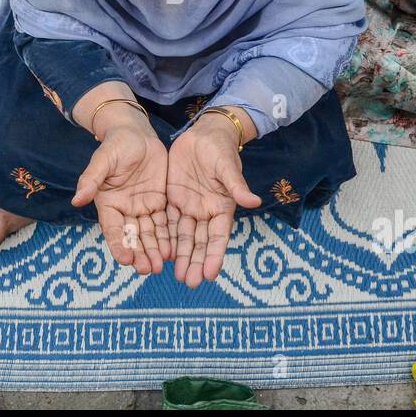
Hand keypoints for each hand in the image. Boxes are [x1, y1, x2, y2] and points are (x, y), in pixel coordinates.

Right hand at [72, 108, 170, 275]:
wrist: (136, 132)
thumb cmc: (116, 145)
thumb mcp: (103, 160)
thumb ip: (91, 179)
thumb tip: (76, 199)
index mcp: (108, 204)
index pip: (112, 229)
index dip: (118, 244)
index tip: (125, 260)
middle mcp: (125, 210)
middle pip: (133, 236)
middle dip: (140, 254)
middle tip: (148, 270)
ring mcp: (142, 207)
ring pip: (149, 234)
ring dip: (154, 250)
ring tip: (161, 267)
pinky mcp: (159, 202)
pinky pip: (164, 222)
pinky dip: (168, 237)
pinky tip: (174, 251)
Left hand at [166, 113, 261, 287]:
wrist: (203, 134)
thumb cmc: (220, 150)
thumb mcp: (227, 167)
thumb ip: (236, 186)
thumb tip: (254, 202)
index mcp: (221, 207)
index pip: (218, 236)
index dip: (214, 255)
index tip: (211, 274)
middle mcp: (205, 212)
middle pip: (200, 242)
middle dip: (195, 262)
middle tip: (190, 282)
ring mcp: (188, 207)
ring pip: (183, 236)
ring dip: (181, 256)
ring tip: (177, 276)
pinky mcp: (173, 199)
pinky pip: (168, 222)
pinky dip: (166, 237)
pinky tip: (161, 253)